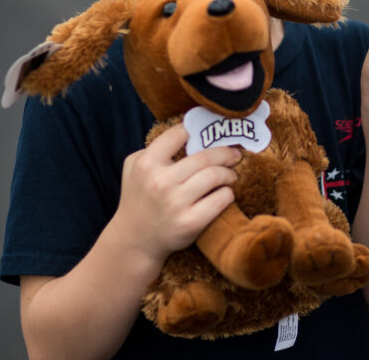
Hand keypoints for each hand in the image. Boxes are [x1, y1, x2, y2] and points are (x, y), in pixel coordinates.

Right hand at [110, 125, 241, 262]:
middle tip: (234, 154)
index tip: (213, 130)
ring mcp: (175, 203)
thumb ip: (155, 148)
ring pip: (216, 175)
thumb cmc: (140, 198)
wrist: (135, 240)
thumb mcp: (134, 168)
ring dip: (229, 173)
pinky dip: (228, 193)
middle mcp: (160, 182)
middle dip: (226, 153)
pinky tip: (225, 193)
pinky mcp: (190, 222)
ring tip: (230, 175)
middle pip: (205, 156)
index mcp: (146, 164)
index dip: (199, 129)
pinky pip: (221, 199)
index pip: (179, 134)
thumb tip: (189, 130)